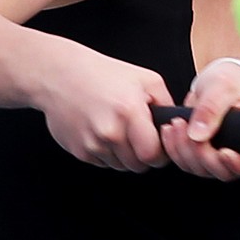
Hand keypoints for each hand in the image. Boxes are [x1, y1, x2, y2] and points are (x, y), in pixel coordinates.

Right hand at [41, 47, 173, 171]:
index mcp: (129, 112)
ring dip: (123, 155)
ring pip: (119, 166)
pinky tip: (102, 131)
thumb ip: (166, 104)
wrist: (59, 75)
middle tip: (138, 137)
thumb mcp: (145, 79)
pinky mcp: (78, 151)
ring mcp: (92, 143)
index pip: (153, 155)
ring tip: (118, 130)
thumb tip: (179, 126)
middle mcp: (110, 131)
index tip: (158, 145)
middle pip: (137, 165)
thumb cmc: (103, 74)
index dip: (159, 153)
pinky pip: (101, 163)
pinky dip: (106, 153)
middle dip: (142, 155)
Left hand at [158, 60, 239, 180]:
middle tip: (185, 125)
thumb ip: (212, 108)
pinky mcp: (204, 156)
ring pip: (203, 170)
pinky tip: (170, 130)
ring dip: (184, 151)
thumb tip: (197, 135)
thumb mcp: (223, 86)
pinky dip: (175, 150)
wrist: (217, 81)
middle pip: (225, 171)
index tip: (223, 152)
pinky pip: (187, 163)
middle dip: (201, 153)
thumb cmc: (230, 81)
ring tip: (176, 123)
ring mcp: (222, 158)